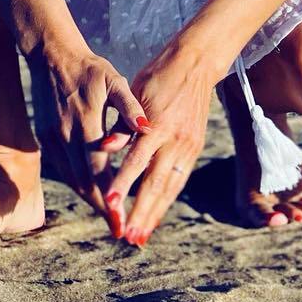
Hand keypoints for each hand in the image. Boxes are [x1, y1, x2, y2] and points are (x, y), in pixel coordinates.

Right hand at [26, 39, 148, 228]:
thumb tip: (147, 127)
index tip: (124, 221)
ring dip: (89, 199)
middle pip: (85, 183)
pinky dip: (76, 184)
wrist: (52, 56)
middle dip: (103, 208)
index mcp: (86, 125)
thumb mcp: (114, 81)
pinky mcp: (45, 138)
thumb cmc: (89, 68)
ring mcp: (53, 140)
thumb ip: (130, 106)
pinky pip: (62, 169)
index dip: (112, 199)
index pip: (100, 173)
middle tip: (120, 229)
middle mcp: (66, 138)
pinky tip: (90, 191)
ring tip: (108, 216)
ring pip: (71, 179)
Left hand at [107, 45, 215, 244]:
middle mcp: (175, 139)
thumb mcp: (134, 93)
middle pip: (155, 182)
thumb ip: (122, 125)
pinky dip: (166, 200)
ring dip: (154, 214)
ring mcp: (188, 146)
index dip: (122, 184)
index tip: (109, 204)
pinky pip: (179, 180)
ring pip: (170, 187)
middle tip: (128, 236)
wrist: (196, 64)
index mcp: (156, 124)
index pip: (136, 160)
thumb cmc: (157, 76)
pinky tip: (155, 215)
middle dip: (141, 212)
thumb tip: (105, 148)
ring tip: (140, 236)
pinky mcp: (194, 148)